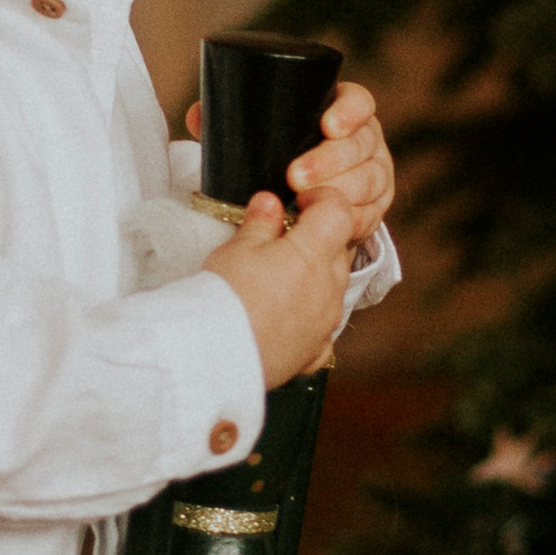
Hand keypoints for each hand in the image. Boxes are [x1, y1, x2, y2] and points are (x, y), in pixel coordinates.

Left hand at [185, 79, 393, 245]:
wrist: (302, 198)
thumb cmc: (280, 156)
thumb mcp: (261, 138)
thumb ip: (231, 124)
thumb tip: (198, 116)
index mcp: (343, 111)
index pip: (359, 101)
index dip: (350, 111)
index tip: (327, 125)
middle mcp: (365, 139)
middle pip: (362, 144)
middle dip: (331, 160)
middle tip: (294, 177)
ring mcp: (375, 172)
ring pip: (370, 179)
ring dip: (341, 191)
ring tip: (306, 202)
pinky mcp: (376, 205)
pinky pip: (373, 212)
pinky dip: (354, 218)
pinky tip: (335, 223)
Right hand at [206, 190, 353, 388]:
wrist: (216, 355)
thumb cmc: (225, 296)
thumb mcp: (237, 248)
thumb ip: (261, 222)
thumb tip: (269, 204)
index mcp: (314, 253)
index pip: (339, 212)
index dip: (322, 200)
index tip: (299, 202)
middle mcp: (330, 287)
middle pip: (339, 249)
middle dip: (318, 238)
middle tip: (282, 240)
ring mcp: (326, 321)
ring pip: (334, 287)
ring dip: (315, 276)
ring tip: (277, 279)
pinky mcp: (315, 351)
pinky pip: (324, 327)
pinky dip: (311, 317)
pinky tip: (286, 316)